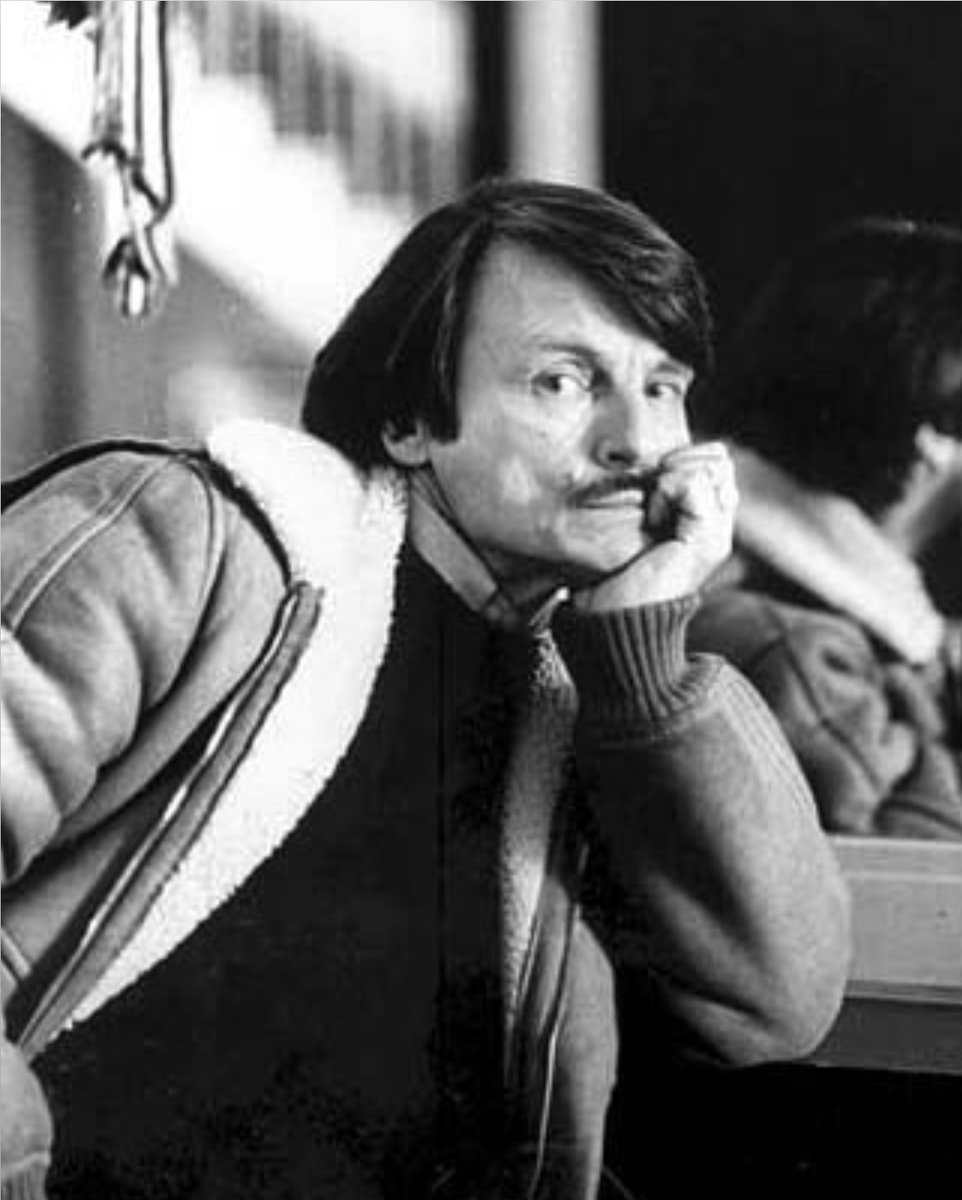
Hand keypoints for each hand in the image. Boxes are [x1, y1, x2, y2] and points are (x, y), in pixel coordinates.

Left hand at [571, 441, 737, 612]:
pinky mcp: (706, 542)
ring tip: (653, 510)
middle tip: (652, 489)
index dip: (682, 456)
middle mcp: (718, 526)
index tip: (648, 481)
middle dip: (681, 459)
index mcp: (704, 522)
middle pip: (721, 459)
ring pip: (714, 466)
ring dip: (673, 475)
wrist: (619, 627)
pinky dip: (667, 491)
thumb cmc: (615, 585)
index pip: (715, 460)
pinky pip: (694, 484)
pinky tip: (653, 520)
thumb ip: (650, 502)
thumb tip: (642, 465)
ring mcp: (716, 535)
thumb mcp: (632, 532)